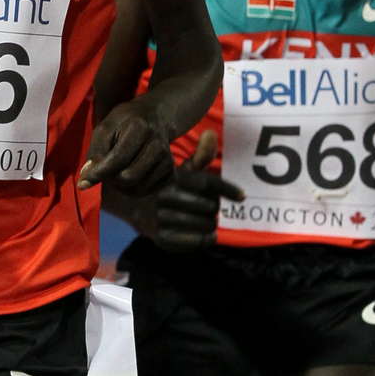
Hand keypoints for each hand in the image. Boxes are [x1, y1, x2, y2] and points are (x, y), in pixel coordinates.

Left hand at [79, 99, 174, 195]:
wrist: (156, 117)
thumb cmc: (125, 123)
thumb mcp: (105, 128)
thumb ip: (94, 153)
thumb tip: (86, 181)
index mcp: (140, 128)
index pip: (117, 159)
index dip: (98, 173)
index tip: (83, 182)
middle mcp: (158, 145)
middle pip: (128, 177)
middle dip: (110, 179)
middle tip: (104, 171)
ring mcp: (168, 159)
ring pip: (138, 189)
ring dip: (121, 187)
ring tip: (116, 172)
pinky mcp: (171, 172)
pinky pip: (147, 192)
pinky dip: (133, 190)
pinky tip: (129, 175)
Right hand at [134, 128, 243, 251]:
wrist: (132, 206)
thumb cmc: (167, 186)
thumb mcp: (181, 170)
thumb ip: (200, 156)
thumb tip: (210, 134)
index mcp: (173, 178)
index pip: (207, 183)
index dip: (227, 189)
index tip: (242, 196)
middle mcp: (165, 196)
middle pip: (210, 205)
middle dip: (214, 207)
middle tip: (209, 207)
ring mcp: (161, 218)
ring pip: (206, 224)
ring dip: (211, 224)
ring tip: (206, 220)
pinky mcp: (161, 238)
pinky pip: (196, 241)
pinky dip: (206, 239)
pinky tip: (207, 235)